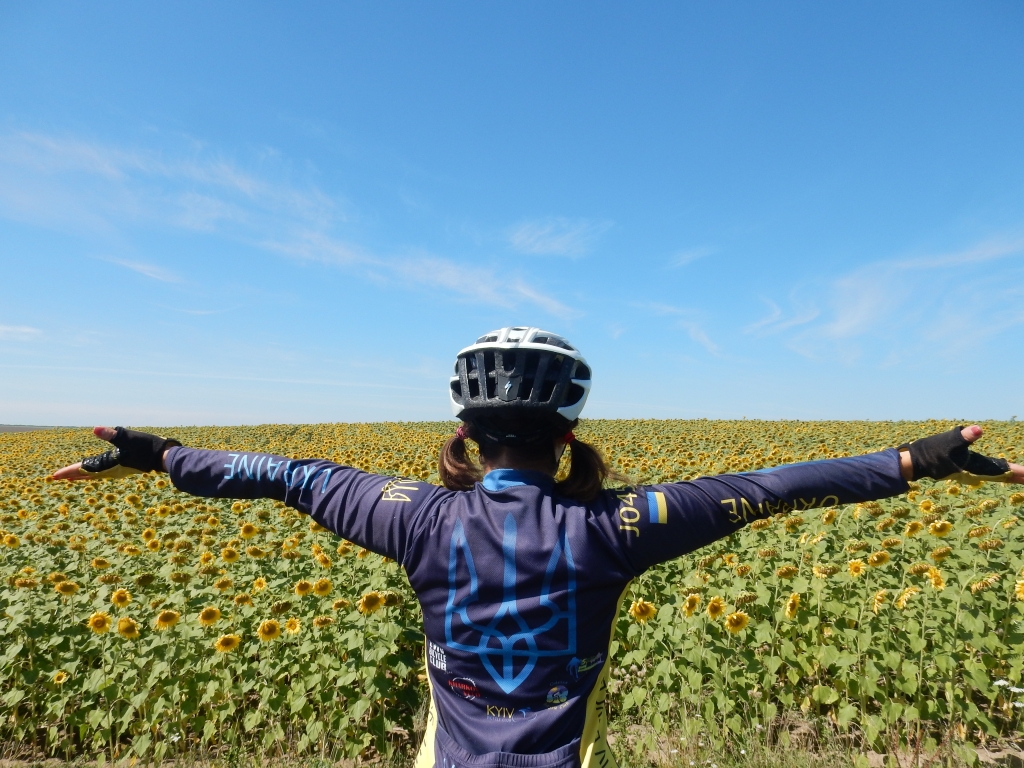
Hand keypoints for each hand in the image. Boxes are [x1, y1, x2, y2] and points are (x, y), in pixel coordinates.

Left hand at [52, 426, 179, 480]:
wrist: (164, 457)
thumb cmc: (147, 447)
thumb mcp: (128, 437)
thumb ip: (111, 433)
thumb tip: (95, 429)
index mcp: (109, 463)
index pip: (84, 468)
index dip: (69, 471)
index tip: (55, 476)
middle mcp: (112, 470)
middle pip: (88, 474)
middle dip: (73, 474)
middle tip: (59, 477)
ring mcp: (119, 470)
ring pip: (96, 474)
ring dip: (84, 475)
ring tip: (73, 477)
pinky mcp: (125, 468)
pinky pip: (104, 472)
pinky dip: (95, 473)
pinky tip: (97, 471)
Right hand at [898, 425, 1023, 483]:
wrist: (917, 460)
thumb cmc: (932, 452)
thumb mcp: (949, 442)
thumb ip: (965, 436)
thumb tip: (979, 429)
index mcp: (978, 466)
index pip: (1005, 471)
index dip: (1020, 473)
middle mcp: (979, 471)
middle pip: (1005, 475)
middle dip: (1020, 476)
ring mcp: (974, 470)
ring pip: (999, 474)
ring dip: (1012, 475)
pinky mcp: (968, 467)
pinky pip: (991, 472)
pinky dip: (1002, 472)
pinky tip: (1005, 471)